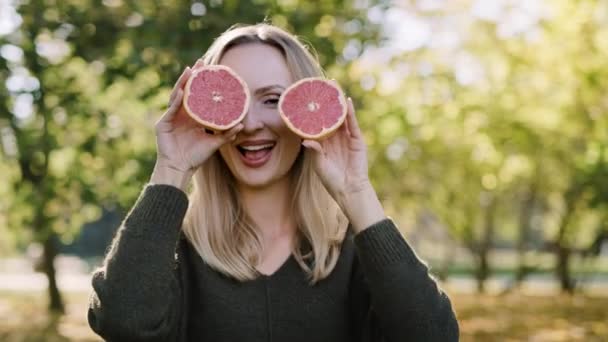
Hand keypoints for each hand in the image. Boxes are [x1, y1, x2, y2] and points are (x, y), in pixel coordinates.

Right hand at [152, 60, 242, 188]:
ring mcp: (170, 117)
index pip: (197, 95)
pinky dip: (176, 100)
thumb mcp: (214, 143)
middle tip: (201, 62)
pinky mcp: (163, 124)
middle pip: (186, 90)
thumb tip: (241, 125)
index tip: (212, 70)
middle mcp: (180, 113)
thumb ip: (226, 134)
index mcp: (191, 116)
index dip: (203, 83)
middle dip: (193, 76)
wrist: (180, 169)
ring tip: (190, 71)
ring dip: (183, 82)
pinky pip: (171, 109)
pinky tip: (182, 91)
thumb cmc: (195, 157)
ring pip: (177, 95)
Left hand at [302, 98, 384, 231]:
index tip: (306, 98)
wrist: (349, 190)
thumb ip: (314, 151)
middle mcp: (335, 137)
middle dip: (326, 101)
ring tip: (334, 86)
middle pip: (330, 115)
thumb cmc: (332, 180)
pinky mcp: (357, 140)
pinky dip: (350, 112)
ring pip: (341, 116)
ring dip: (338, 102)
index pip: (317, 123)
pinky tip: (347, 101)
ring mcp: (346, 137)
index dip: (313, 111)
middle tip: (321, 84)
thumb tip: (305, 140)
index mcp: (324, 142)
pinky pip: (352, 124)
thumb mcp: (319, 165)